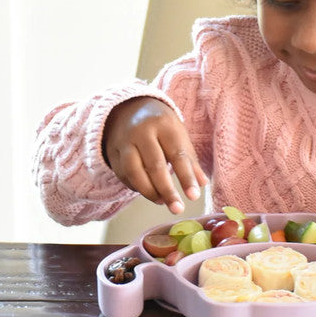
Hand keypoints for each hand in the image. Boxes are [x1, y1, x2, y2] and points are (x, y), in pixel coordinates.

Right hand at [103, 97, 206, 213]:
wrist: (129, 108)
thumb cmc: (161, 126)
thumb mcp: (178, 135)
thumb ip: (190, 160)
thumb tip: (202, 184)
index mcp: (164, 125)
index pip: (177, 154)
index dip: (186, 177)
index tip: (194, 196)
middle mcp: (142, 132)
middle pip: (155, 165)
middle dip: (167, 190)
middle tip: (177, 208)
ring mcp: (124, 142)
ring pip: (134, 171)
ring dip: (149, 191)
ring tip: (162, 201)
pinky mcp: (112, 152)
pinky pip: (123, 174)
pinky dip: (136, 187)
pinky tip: (148, 193)